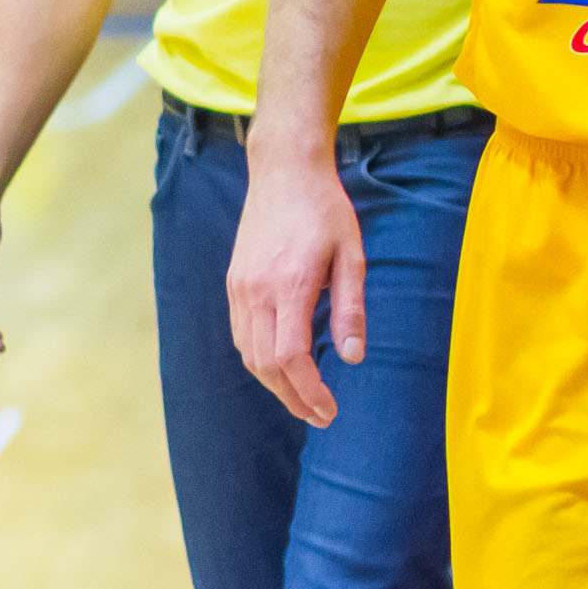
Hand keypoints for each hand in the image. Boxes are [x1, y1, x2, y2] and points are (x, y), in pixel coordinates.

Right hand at [225, 152, 363, 425]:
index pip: (290, 356)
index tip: (330, 410)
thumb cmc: (326, 210)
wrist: (284, 172)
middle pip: (266, 365)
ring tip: (304, 400)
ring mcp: (240, 288)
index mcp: (290, 284)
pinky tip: (282, 368)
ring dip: (274, 384)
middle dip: (293, 398)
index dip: (308, 391)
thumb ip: (351, 308)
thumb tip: (353, 358)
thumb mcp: (352, 254)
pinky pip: (242, 335)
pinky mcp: (234, 284)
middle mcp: (257, 291)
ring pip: (249, 354)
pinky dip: (260, 360)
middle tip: (321, 416)